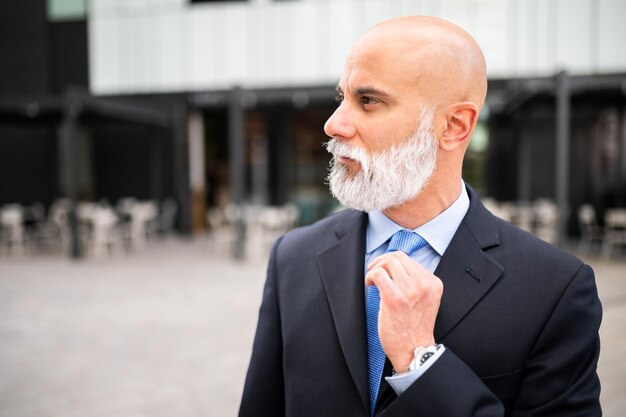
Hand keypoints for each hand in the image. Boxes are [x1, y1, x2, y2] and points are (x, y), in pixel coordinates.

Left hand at [365, 251, 442, 372]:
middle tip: (374, 273)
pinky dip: (370, 276)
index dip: (392, 263)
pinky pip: (378, 274)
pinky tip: (370, 285)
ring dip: (375, 268)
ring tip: (373, 280)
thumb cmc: (414, 328)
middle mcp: (424, 285)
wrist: (414, 351)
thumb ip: (416, 283)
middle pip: (397, 257)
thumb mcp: (425, 300)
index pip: (409, 259)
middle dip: (381, 262)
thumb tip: (395, 267)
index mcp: (433, 284)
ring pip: (388, 262)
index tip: (385, 271)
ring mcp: (410, 291)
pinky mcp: (395, 298)